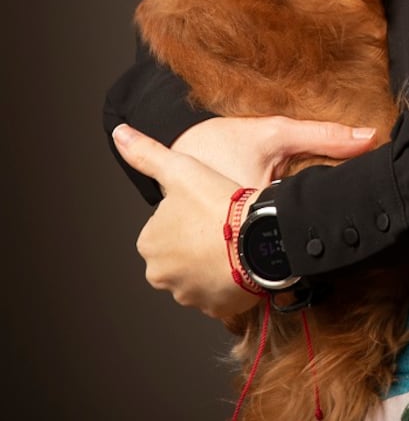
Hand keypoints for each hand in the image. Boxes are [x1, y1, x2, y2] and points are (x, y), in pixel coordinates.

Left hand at [112, 119, 377, 318]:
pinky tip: (243, 259)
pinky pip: (221, 291)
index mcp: (149, 244)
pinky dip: (230, 278)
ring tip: (237, 240)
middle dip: (200, 240)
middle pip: (182, 251)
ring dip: (215, 260)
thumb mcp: (180, 169)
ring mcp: (188, 294)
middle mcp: (161, 274)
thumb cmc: (218, 202)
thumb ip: (147, 153)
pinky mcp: (215, 308)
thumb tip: (119, 133)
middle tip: (224, 222)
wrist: (257, 236)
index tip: (210, 204)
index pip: (168, 225)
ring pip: (202, 271)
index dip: (192, 211)